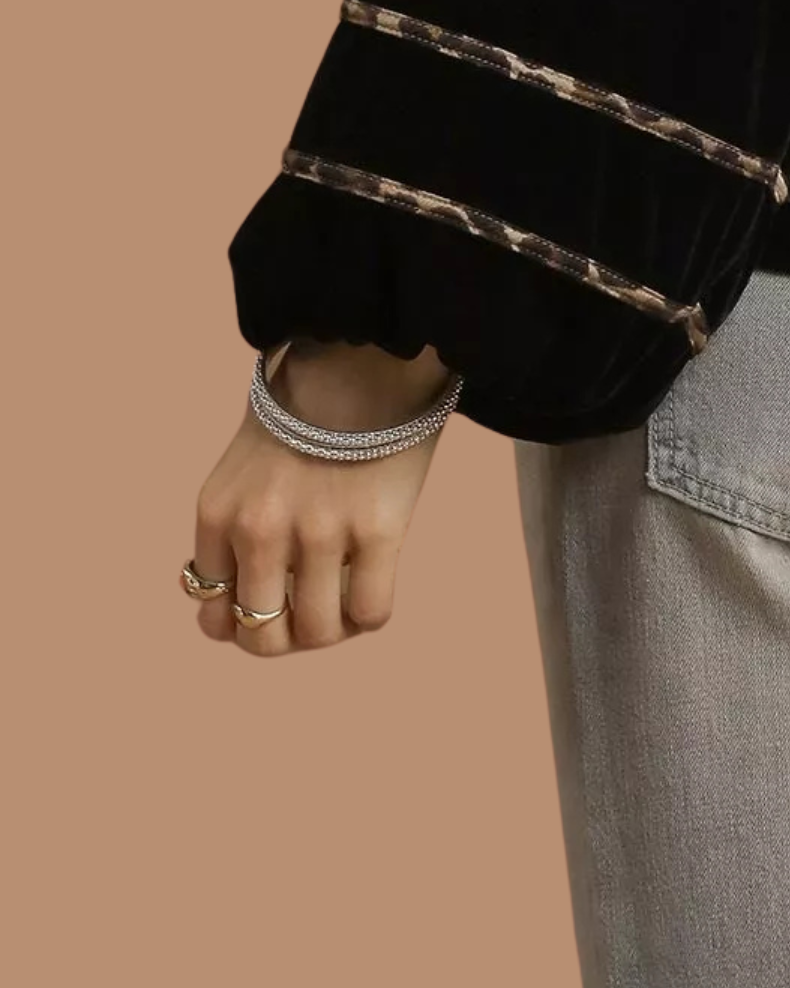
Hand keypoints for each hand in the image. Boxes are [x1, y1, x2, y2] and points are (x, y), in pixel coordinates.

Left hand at [187, 339, 453, 657]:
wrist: (363, 350)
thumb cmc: (308, 403)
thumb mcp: (244, 463)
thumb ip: (238, 525)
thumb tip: (247, 598)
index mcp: (217, 513)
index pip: (212, 614)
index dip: (244, 622)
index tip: (271, 606)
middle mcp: (259, 530)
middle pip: (261, 637)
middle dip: (287, 637)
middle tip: (311, 612)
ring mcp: (319, 532)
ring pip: (319, 632)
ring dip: (333, 628)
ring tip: (346, 599)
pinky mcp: (378, 529)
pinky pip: (370, 611)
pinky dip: (371, 613)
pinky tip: (375, 583)